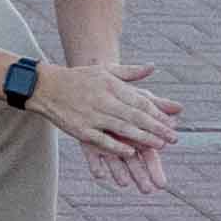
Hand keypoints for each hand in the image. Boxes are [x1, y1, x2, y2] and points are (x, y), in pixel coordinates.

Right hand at [32, 61, 183, 180]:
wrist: (46, 87)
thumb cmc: (79, 78)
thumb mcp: (105, 70)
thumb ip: (130, 72)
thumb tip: (153, 68)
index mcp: (111, 85)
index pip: (139, 101)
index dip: (157, 113)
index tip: (172, 122)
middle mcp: (103, 100)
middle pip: (135, 116)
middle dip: (156, 128)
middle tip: (173, 138)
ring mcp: (92, 116)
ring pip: (122, 129)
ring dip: (143, 138)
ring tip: (160, 146)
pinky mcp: (80, 130)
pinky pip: (101, 140)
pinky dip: (116, 147)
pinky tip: (131, 153)